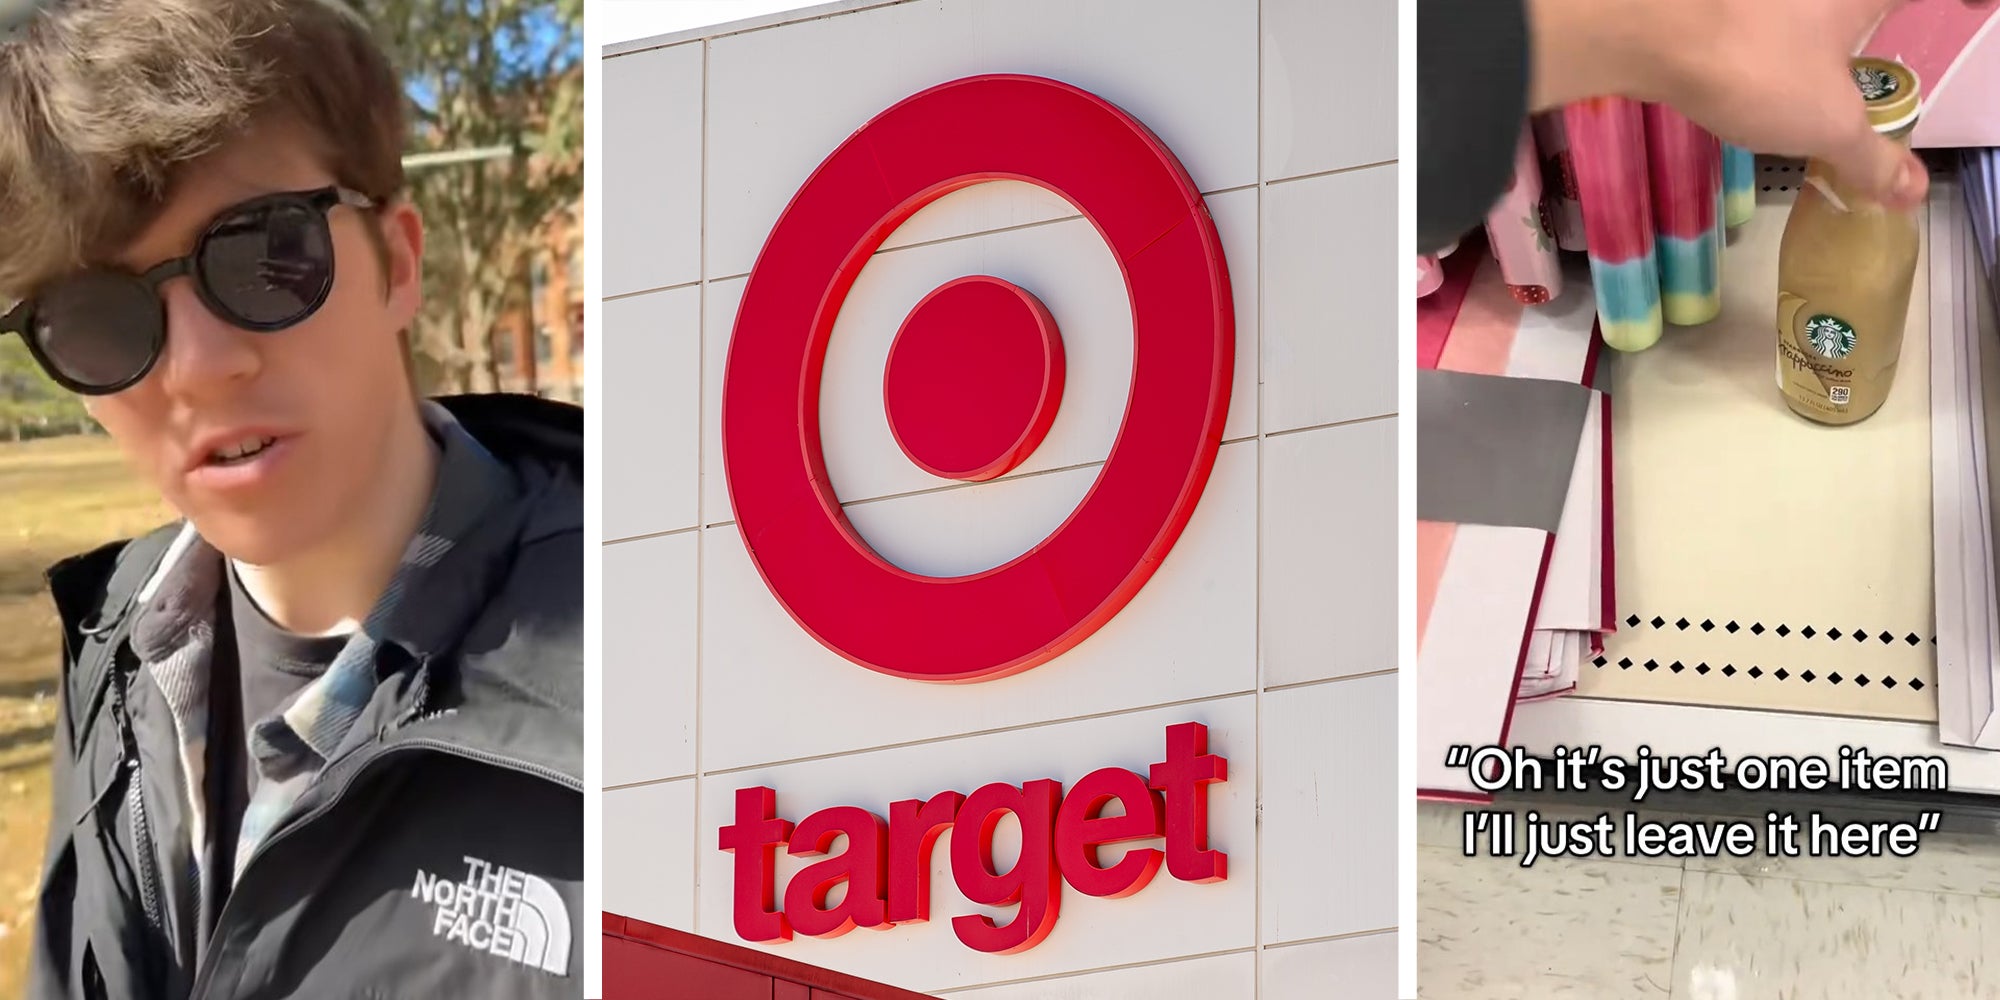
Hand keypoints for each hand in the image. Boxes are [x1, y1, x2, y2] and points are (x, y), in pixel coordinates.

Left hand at [1525, 0, 1926, 209]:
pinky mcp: (1713, 0)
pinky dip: (1758, 28)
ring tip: (1820, 55)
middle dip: (1869, 18)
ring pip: (1802, 8)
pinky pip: (1750, 12)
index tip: (1967, 12)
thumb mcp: (1825, 125)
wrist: (1646, 27)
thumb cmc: (1755, 65)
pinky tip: (1747, 54)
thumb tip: (1912, 192)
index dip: (1960, 2)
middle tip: (1881, 35)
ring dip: (1813, 24)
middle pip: (1856, 4)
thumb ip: (1871, 158)